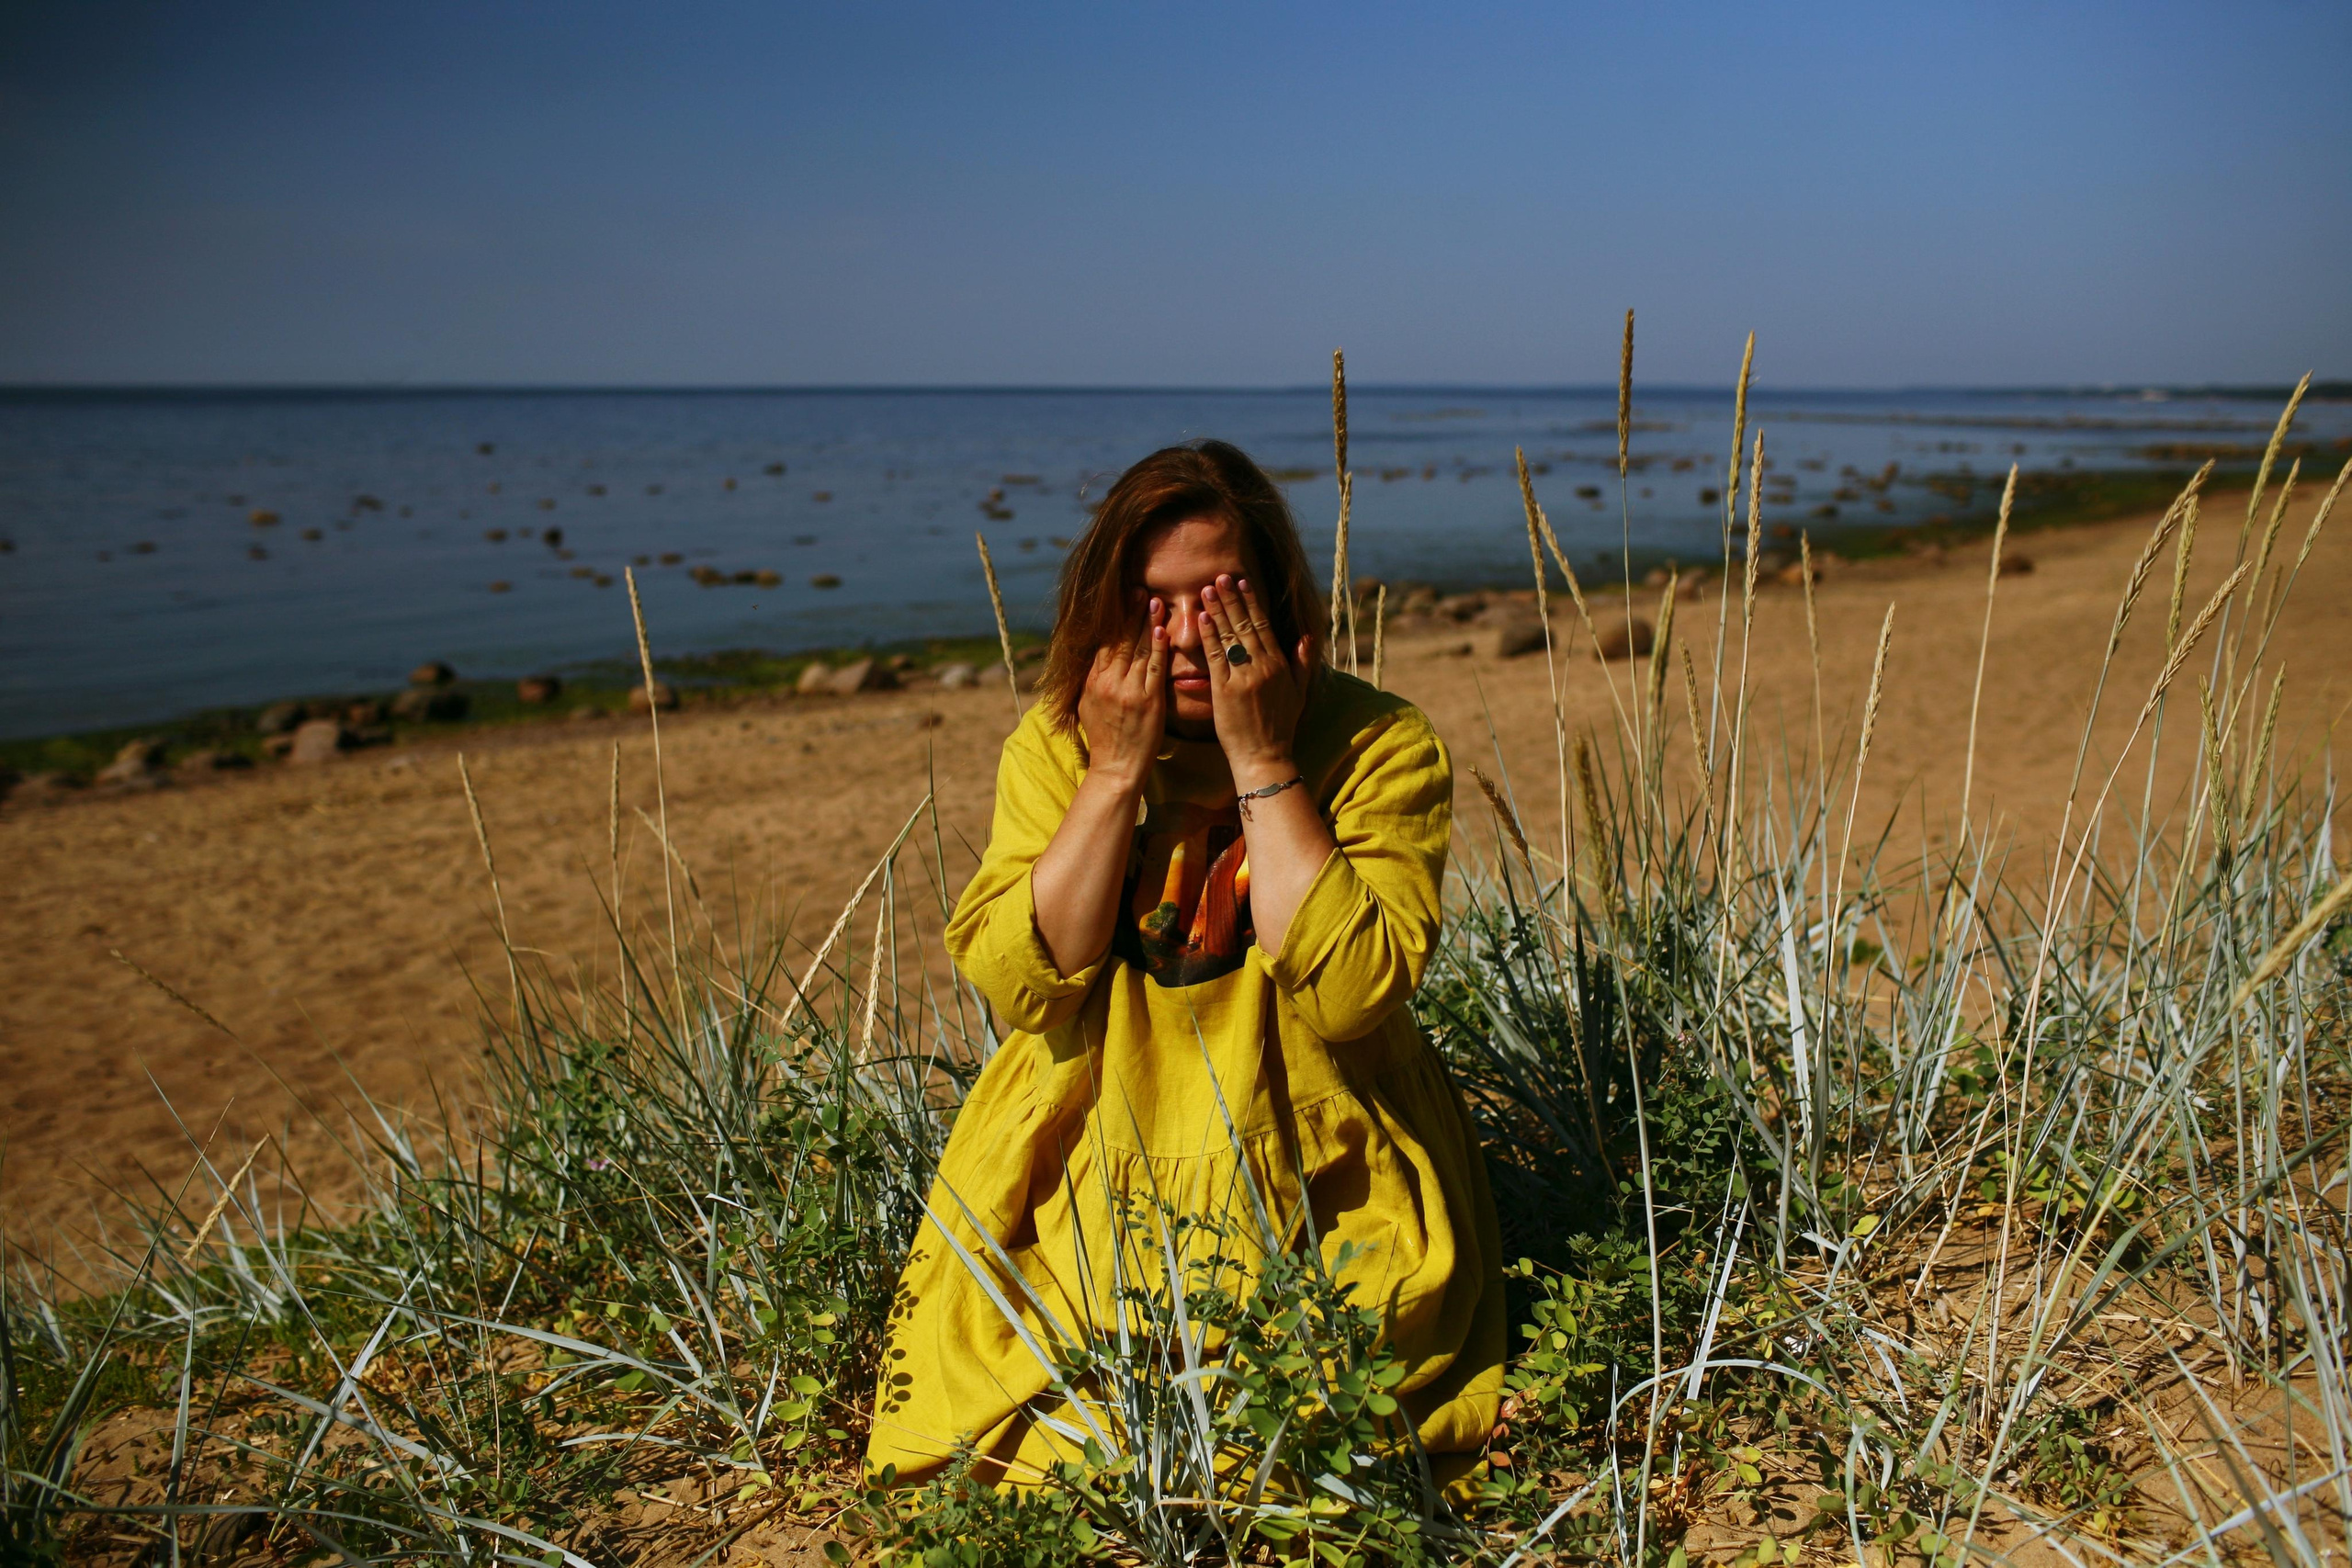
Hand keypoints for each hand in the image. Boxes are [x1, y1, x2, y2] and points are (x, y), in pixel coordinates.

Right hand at [1076, 597, 1166, 788]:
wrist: (1116, 766)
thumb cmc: (1106, 737)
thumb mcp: (1088, 705)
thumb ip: (1093, 680)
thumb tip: (1096, 658)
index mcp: (1093, 681)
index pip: (1104, 643)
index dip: (1113, 619)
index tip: (1121, 599)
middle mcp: (1108, 682)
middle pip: (1119, 640)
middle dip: (1130, 612)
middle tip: (1139, 588)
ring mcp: (1128, 691)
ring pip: (1137, 649)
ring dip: (1146, 622)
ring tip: (1154, 599)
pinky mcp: (1147, 701)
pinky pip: (1153, 668)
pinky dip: (1156, 647)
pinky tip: (1162, 629)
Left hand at [1198, 575, 1310, 784]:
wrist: (1264, 757)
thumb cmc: (1280, 727)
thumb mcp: (1298, 693)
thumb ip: (1302, 663)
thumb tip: (1307, 636)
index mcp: (1280, 665)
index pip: (1264, 625)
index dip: (1252, 602)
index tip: (1242, 582)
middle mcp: (1263, 667)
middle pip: (1246, 624)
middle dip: (1232, 598)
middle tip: (1220, 576)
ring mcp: (1244, 678)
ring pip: (1230, 636)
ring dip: (1218, 610)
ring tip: (1207, 589)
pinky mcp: (1225, 691)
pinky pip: (1216, 657)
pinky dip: (1209, 636)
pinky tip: (1202, 618)